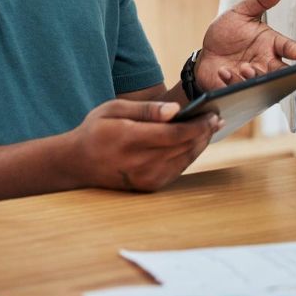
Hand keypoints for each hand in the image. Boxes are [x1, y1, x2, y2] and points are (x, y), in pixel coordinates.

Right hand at [66, 99, 220, 192]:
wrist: (79, 164)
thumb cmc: (96, 130)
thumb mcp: (113, 109)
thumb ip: (145, 110)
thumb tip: (175, 110)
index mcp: (130, 140)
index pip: (175, 134)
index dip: (198, 124)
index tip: (212, 113)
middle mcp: (141, 163)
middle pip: (184, 147)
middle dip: (204, 132)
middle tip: (217, 117)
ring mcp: (147, 178)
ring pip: (185, 159)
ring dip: (200, 143)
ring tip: (210, 128)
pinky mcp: (150, 186)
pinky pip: (178, 169)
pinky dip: (189, 154)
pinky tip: (193, 141)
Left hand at [197, 0, 295, 91]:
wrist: (207, 53)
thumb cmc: (228, 33)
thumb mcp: (241, 13)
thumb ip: (260, 1)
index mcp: (271, 45)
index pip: (287, 47)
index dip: (293, 49)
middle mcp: (265, 63)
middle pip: (280, 71)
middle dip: (279, 73)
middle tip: (274, 69)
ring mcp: (252, 78)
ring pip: (260, 82)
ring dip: (254, 76)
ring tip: (245, 67)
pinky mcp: (236, 88)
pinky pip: (237, 88)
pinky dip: (231, 81)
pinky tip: (224, 72)